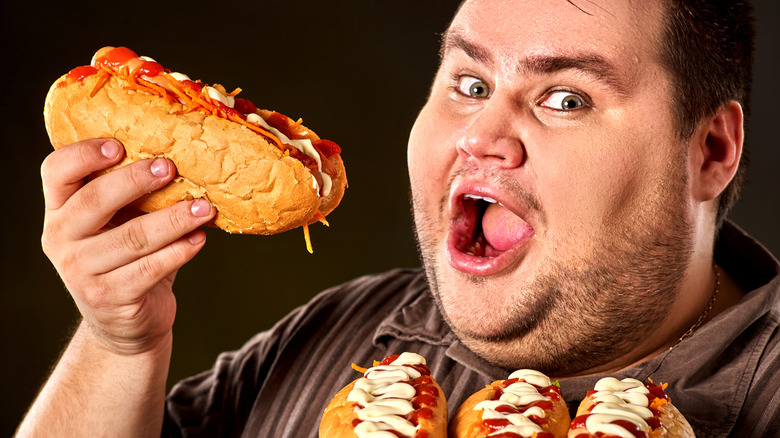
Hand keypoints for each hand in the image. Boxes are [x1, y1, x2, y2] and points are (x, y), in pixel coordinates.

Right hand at [40, 138, 215, 354]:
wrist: (124, 321)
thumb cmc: (127, 257)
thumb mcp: (119, 222)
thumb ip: (133, 194)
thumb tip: (185, 155)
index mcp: (59, 210)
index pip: (56, 172)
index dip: (84, 154)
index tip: (119, 144)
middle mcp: (60, 239)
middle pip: (94, 201)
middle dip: (135, 181)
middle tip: (170, 168)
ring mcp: (81, 272)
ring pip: (131, 238)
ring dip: (173, 219)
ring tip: (204, 208)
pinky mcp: (109, 297)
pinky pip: (149, 269)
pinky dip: (179, 251)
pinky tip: (199, 239)